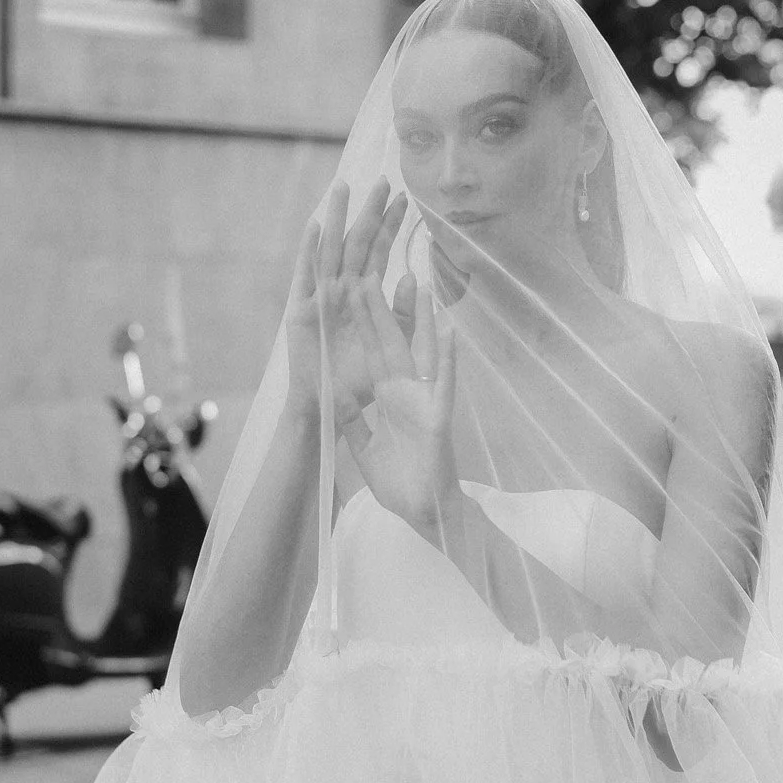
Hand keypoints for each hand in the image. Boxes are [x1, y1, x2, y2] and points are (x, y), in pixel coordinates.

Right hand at [284, 179, 408, 427]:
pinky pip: (304, 276)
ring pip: (331, 250)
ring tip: (344, 185)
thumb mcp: (392, 346)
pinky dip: (308, 250)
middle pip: (357, 243)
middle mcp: (341, 291)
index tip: (407, 199)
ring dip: (337, 217)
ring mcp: (319, 298)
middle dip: (370, 211)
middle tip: (384, 180)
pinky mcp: (299, 312)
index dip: (392, 226)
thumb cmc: (359, 382)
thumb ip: (404, 314)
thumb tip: (415, 277)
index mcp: (364, 297)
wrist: (329, 410)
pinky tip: (316, 225)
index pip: (381, 253)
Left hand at [344, 273, 458, 539]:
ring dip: (420, 320)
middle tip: (370, 270)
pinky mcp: (439, 416)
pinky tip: (449, 331)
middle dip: (379, 309)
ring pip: (421, 353)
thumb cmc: (400, 482)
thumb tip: (333, 397)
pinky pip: (443, 384)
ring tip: (418, 283)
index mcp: (387, 398)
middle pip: (391, 343)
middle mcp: (407, 392)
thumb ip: (352, 422)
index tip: (348, 291)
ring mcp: (425, 400)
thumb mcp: (364, 447)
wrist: (423, 512)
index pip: (370, 353)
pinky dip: (447, 359)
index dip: (360, 323)